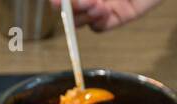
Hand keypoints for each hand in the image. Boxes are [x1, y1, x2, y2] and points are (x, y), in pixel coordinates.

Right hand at [51, 0, 165, 31]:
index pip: (65, 0)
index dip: (59, 2)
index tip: (56, 1)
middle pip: (70, 11)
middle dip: (70, 8)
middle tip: (80, 1)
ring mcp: (106, 6)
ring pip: (83, 21)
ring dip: (83, 15)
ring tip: (94, 4)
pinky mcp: (120, 17)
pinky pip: (101, 27)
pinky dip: (97, 22)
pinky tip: (102, 11)